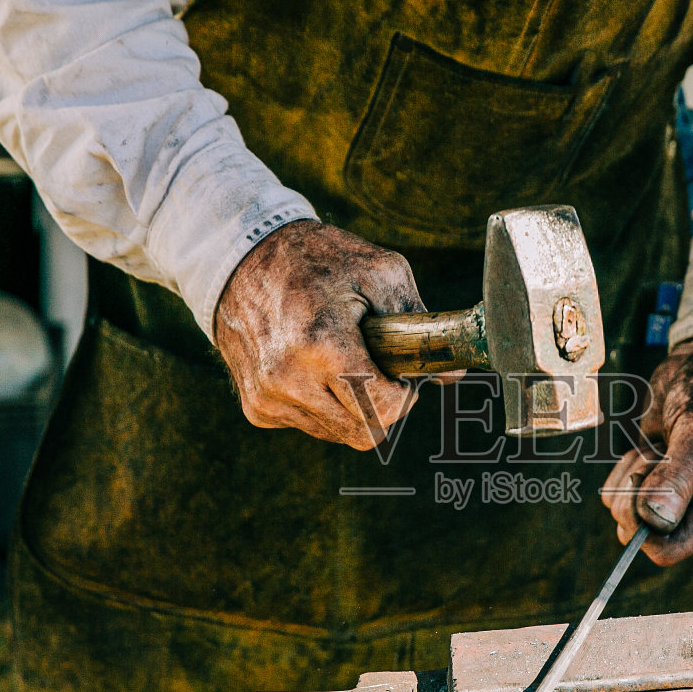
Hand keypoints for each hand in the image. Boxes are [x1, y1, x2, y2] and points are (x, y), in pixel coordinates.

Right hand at [214, 219, 442, 449]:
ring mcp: (268, 398)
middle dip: (383, 406)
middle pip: (365, 433)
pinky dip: (323, 405)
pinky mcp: (256, 407)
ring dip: (353, 407)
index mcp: (321, 345)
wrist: (240, 257)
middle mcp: (288, 379)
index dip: (404, 394)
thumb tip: (452, 374)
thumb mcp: (380, 272)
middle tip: (380, 370)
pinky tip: (314, 367)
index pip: (383, 409)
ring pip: (339, 434)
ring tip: (343, 361)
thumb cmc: (317, 259)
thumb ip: (420, 325)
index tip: (401, 371)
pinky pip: (310, 425)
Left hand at [601, 336, 692, 565]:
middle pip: (642, 533)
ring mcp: (675, 499)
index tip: (640, 484)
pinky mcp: (653, 483)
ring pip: (624, 511)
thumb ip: (677, 479)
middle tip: (659, 453)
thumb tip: (655, 522)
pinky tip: (652, 443)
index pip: (670, 548)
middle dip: (637, 491)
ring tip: (662, 443)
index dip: (644, 524)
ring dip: (631, 474)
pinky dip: (625, 465)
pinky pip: (618, 491)